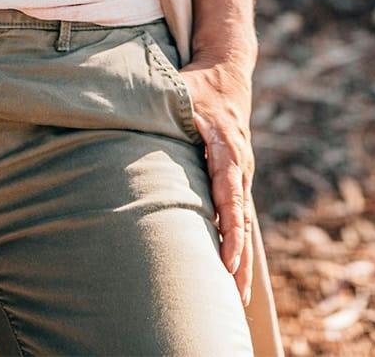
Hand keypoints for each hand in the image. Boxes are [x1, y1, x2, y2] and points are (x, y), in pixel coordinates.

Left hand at [175, 53, 255, 305]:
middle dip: (239, 258)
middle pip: (241, 219)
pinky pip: (238, 218)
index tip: (227, 259)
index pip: (230, 194)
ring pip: (243, 224)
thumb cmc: (197, 84)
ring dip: (241, 261)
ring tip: (237, 301)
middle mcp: (240, 166)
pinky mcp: (235, 181)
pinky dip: (237, 247)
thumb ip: (160, 102)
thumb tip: (131, 110)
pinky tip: (231, 276)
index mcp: (226, 148)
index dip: (229, 228)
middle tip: (233, 296)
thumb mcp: (179, 88)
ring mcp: (241, 175)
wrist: (227, 72)